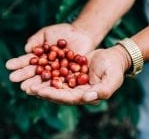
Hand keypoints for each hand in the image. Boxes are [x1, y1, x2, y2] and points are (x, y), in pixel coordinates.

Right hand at [6, 23, 94, 93]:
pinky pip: (61, 80)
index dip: (19, 64)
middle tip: (13, 79)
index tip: (9, 66)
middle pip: (35, 72)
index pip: (28, 61)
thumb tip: (26, 49)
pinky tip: (46, 88)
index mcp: (41, 57)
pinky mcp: (69, 75)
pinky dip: (54, 84)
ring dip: (36, 83)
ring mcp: (58, 71)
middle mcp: (48, 66)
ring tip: (26, 87)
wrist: (81, 33)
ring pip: (46, 79)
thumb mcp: (47, 33)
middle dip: (24, 75)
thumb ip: (36, 40)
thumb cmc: (63, 32)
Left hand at [16, 45, 130, 104]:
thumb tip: (87, 98)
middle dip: (43, 90)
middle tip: (28, 88)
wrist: (113, 57)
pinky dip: (49, 71)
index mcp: (87, 96)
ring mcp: (74, 81)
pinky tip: (38, 68)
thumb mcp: (112, 79)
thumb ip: (102, 90)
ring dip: (43, 82)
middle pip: (59, 92)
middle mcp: (78, 91)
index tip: (41, 91)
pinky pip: (58, 72)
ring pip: (56, 83)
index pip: (69, 98)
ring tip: (28, 81)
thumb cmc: (114, 68)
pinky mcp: (72, 72)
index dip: (55, 95)